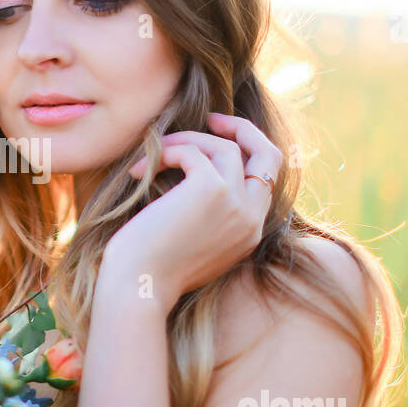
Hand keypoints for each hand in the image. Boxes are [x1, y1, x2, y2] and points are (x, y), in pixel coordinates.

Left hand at [99, 112, 282, 311]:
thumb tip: (192, 172)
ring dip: (187, 141)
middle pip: (268, 154)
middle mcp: (251, 218)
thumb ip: (207, 215)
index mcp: (250, 233)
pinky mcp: (211, 189)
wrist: (139, 287)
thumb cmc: (151, 270)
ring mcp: (235, 203)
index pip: (266, 180)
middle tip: (210, 119)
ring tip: (155, 154)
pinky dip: (166, 153)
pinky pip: (193, 151)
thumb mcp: (191, 243)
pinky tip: (138, 172)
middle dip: (242, 129)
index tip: (218, 140)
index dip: (247, 153)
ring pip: (225, 147)